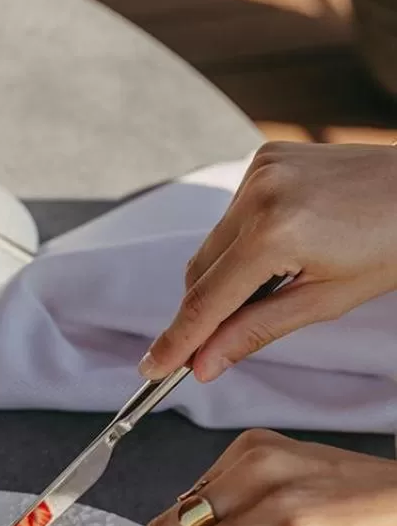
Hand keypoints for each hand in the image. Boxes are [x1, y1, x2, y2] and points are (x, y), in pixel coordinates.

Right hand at [139, 142, 396, 382]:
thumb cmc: (391, 246)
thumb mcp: (326, 301)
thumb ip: (255, 331)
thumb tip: (204, 364)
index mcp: (275, 233)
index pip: (207, 301)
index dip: (177, 340)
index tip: (151, 368)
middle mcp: (257, 194)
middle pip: (199, 272)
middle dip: (203, 311)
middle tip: (210, 347)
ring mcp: (259, 170)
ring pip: (214, 243)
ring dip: (226, 273)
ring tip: (279, 280)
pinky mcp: (265, 157)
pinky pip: (233, 213)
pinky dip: (244, 238)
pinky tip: (284, 244)